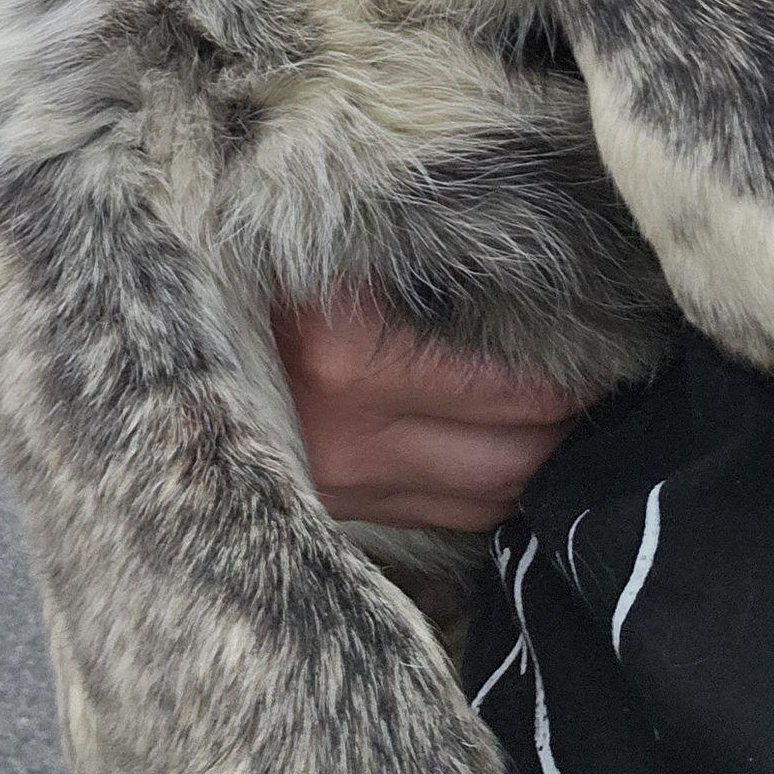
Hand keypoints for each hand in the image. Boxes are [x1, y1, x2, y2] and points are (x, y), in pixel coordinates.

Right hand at [273, 290, 592, 531]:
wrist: (160, 348)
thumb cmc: (256, 280)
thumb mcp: (334, 259)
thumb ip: (424, 271)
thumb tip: (523, 273)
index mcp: (354, 363)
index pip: (508, 393)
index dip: (573, 379)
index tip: (612, 351)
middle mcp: (355, 441)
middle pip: (509, 464)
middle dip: (571, 434)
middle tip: (609, 393)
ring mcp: (345, 488)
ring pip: (483, 504)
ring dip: (536, 472)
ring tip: (568, 427)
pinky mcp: (336, 510)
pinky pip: (441, 514)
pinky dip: (486, 490)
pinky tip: (506, 454)